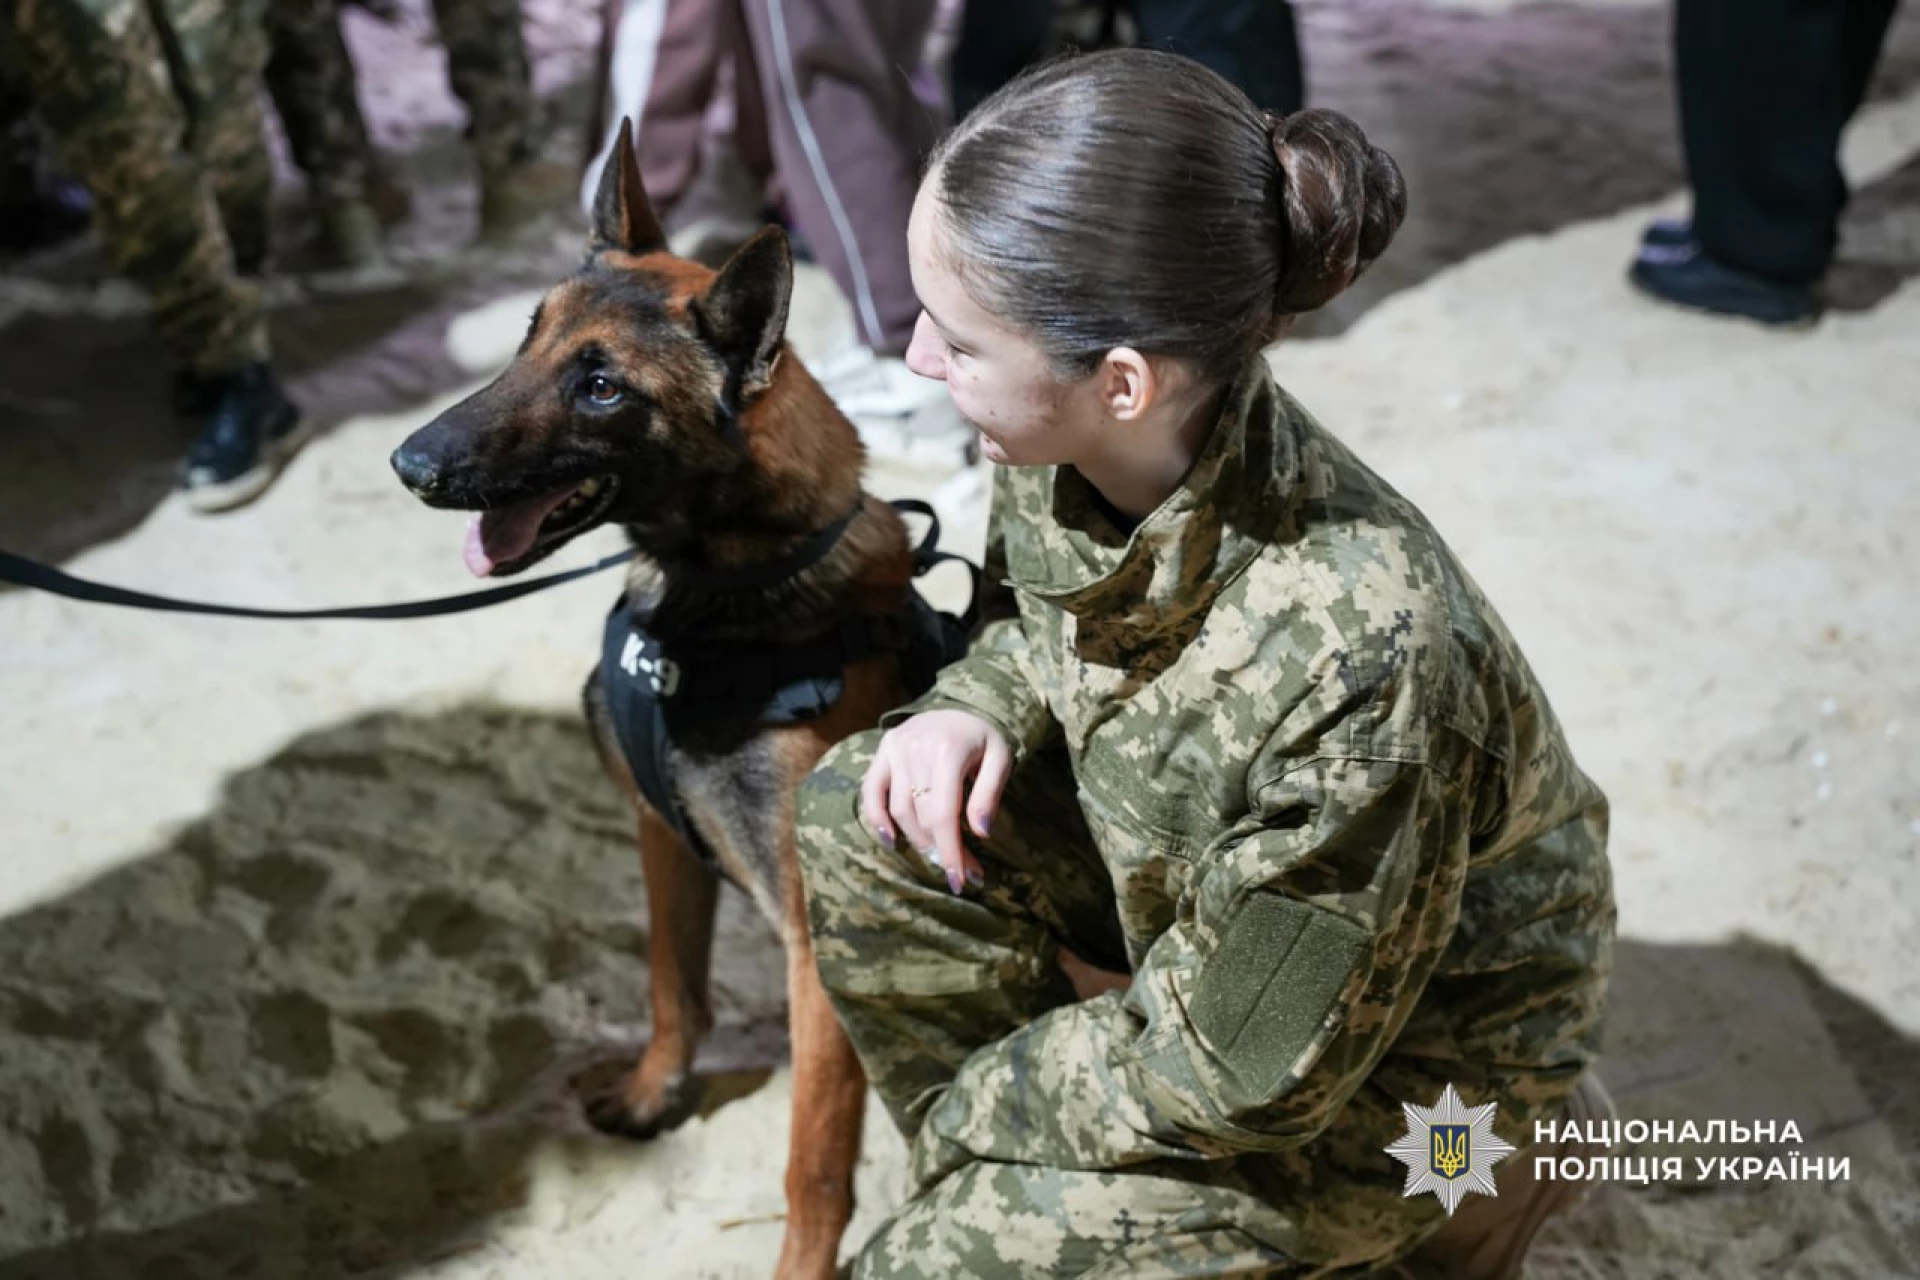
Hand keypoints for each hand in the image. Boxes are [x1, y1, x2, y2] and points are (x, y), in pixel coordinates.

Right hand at [861, 710, 1010, 893]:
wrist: (961, 703)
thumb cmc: (984, 736)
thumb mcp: (1000, 759)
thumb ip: (990, 794)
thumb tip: (980, 833)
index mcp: (947, 751)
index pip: (944, 814)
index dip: (951, 851)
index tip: (962, 880)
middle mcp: (915, 749)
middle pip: (922, 816)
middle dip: (941, 850)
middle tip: (961, 870)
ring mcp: (895, 749)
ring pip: (899, 810)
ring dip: (917, 840)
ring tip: (938, 854)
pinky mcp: (883, 750)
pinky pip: (871, 791)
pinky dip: (877, 819)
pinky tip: (892, 840)